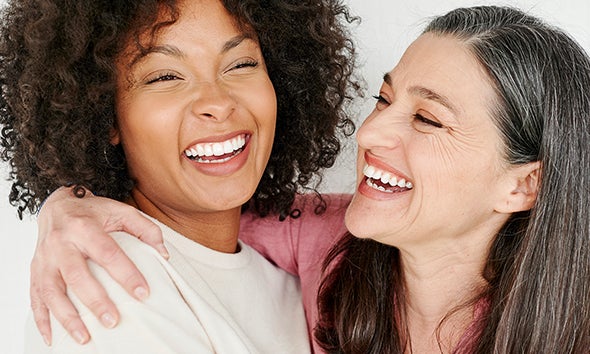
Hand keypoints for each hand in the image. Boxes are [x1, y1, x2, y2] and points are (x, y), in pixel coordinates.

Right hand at [31, 186, 166, 344]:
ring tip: (84, 337)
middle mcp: (61, 243)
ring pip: (52, 291)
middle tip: (113, 321)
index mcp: (85, 227)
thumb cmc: (93, 212)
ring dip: (67, 317)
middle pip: (77, 275)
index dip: (126, 274)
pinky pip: (35, 297)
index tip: (143, 293)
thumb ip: (146, 229)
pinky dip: (41, 320)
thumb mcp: (122, 211)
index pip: (108, 253)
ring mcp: (44, 259)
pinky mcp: (34, 270)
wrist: (57, 205)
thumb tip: (163, 254)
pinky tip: (52, 337)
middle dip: (95, 301)